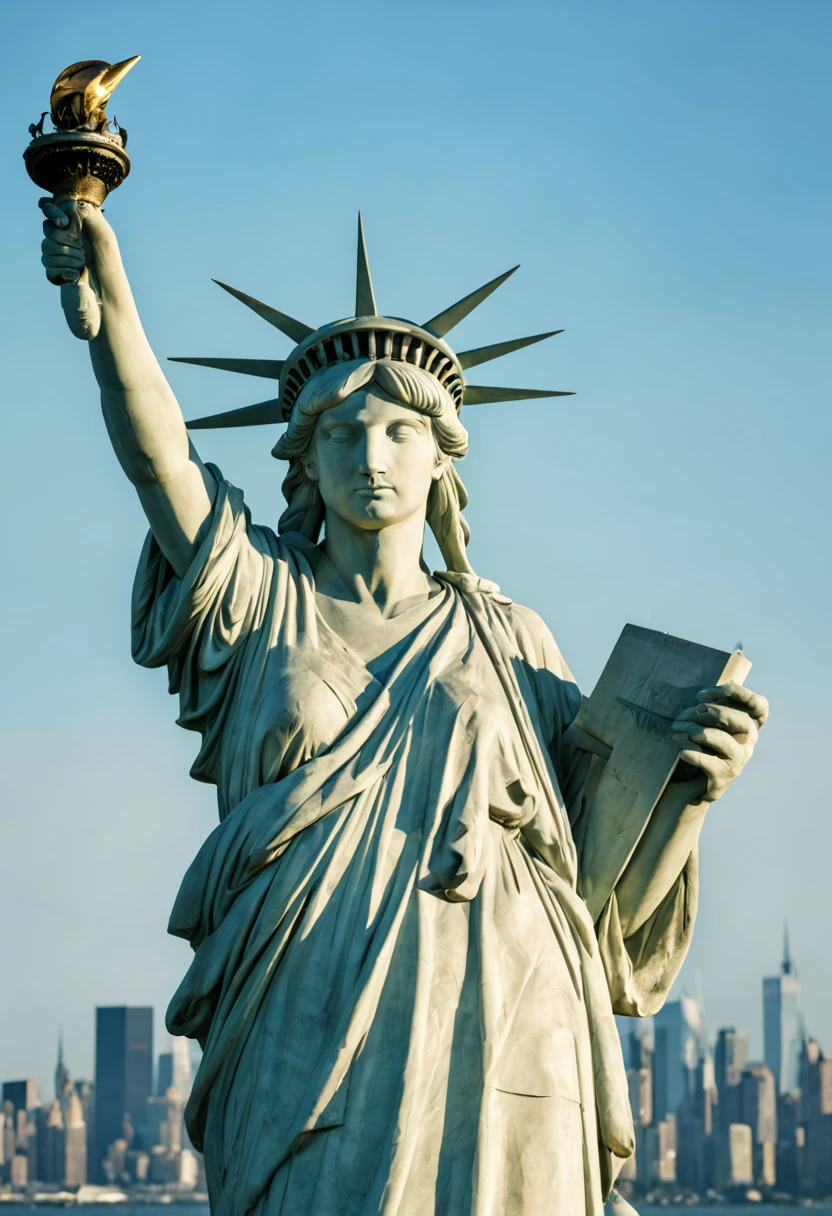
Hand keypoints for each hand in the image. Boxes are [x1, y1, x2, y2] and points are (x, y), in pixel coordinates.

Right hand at [39, 198, 111, 339]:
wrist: (108, 299)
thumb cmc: (108, 265)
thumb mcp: (104, 236)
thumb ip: (90, 216)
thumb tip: (72, 204)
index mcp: (73, 228)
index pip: (50, 210)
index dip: (53, 212)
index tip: (64, 221)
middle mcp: (63, 241)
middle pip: (48, 230)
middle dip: (65, 240)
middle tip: (82, 250)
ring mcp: (57, 258)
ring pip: (46, 248)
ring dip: (67, 257)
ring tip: (82, 265)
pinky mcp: (55, 275)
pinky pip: (49, 267)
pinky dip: (64, 271)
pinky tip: (77, 276)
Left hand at [671, 682, 767, 803]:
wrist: (692, 781)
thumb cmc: (701, 742)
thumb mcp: (708, 721)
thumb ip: (710, 706)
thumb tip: (702, 698)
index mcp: (748, 725)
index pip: (760, 706)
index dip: (742, 694)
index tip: (715, 690)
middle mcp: (748, 742)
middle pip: (743, 721)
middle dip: (714, 712)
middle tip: (691, 712)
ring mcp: (738, 760)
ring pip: (723, 740)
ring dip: (697, 731)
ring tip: (678, 728)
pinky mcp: (723, 776)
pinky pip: (708, 762)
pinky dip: (691, 752)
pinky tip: (680, 750)